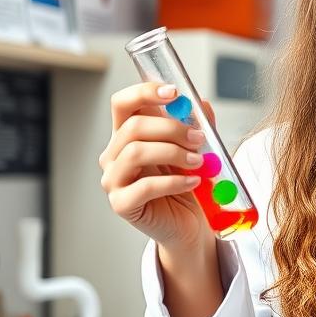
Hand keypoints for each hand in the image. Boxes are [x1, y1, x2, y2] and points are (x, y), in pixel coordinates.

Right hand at [99, 81, 217, 254]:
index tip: (174, 93)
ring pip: (135, 152)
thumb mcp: (195, 150)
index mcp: (128, 135)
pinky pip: (144, 187)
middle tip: (199, 139)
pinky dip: (174, 182)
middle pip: (133, 127)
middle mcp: (114, 155)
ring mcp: (114, 180)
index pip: (123, 104)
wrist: (189, 224)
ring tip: (198, 163)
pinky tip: (192, 182)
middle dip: (171, 128)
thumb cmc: (187, 185)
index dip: (145, 92)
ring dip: (173, 153)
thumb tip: (202, 103)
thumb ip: (197, 126)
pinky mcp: (122, 204)